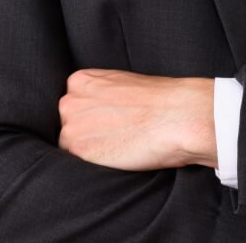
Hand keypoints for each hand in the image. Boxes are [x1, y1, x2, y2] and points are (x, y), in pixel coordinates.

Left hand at [58, 70, 216, 169]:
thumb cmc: (158, 99)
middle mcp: (69, 101)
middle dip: (88, 132)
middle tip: (116, 134)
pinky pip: (78, 164)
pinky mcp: (79, 151)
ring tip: (119, 144)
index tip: (111, 120)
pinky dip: (96, 163)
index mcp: (79, 80)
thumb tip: (92, 113)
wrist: (176, 115)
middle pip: (68, 125)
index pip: (73, 106)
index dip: (92, 116)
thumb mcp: (121, 83)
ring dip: (91, 149)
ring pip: (72, 146)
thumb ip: (99, 95)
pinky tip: (117, 154)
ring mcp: (71, 126)